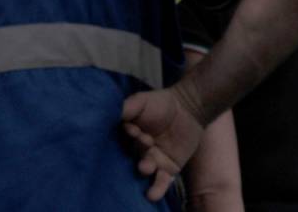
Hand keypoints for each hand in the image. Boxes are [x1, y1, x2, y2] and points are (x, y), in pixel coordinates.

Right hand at [121, 86, 205, 201]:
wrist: (189, 107)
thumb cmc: (161, 103)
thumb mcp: (141, 101)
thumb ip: (126, 108)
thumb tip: (107, 113)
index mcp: (128, 137)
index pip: (122, 140)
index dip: (128, 136)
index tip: (134, 129)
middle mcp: (137, 152)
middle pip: (132, 156)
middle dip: (137, 152)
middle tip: (146, 143)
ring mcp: (153, 162)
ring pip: (145, 171)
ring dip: (144, 170)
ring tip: (146, 167)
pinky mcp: (167, 170)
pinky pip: (161, 182)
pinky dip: (157, 189)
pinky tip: (152, 195)